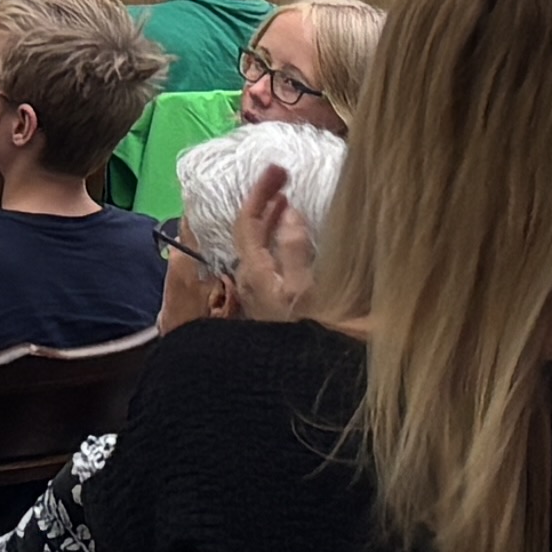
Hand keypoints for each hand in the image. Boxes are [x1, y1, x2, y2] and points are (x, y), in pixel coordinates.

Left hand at [227, 160, 324, 323]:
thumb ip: (294, 250)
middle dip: (264, 203)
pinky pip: (269, 261)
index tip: (277, 168)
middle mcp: (250, 281)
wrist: (301, 383)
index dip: (259, 191)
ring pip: (259, 248)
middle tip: (285, 180)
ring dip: (272, 222)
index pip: (246, 221)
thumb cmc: (304, 338)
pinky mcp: (270, 304)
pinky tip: (296, 240)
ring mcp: (259, 294)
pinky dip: (280, 241)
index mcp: (254, 272)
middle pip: (249, 233)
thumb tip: (287, 210)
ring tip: (290, 203)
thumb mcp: (304, 291)